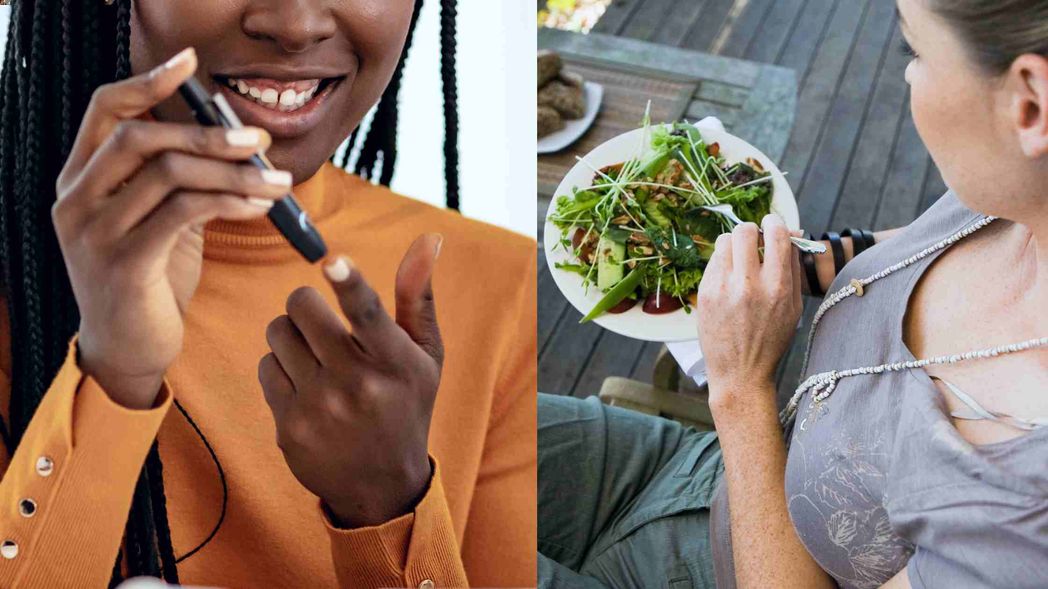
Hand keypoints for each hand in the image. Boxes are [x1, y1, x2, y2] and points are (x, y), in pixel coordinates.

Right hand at [53, 47, 290, 408]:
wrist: (130, 350)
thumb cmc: (151, 280)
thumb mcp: (160, 220)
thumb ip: (178, 180)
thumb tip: (237, 139)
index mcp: (79, 179)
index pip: (106, 110)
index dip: (149, 81)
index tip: (192, 63)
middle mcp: (75, 200)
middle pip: (141, 137)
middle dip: (209, 133)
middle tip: (261, 141)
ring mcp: (93, 232)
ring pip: (168, 173)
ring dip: (233, 172)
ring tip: (279, 180)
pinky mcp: (123, 263)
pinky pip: (184, 212)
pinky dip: (230, 201)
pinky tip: (261, 205)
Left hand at [259, 234, 444, 527]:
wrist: (383, 484)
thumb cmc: (406, 403)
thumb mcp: (425, 355)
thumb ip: (418, 296)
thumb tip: (429, 238)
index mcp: (395, 362)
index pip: (368, 314)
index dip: (348, 283)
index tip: (332, 263)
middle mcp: (357, 384)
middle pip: (302, 307)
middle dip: (307, 302)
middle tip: (321, 319)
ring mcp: (319, 407)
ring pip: (278, 332)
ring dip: (292, 334)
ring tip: (315, 355)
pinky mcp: (289, 425)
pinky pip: (266, 367)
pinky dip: (282, 367)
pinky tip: (305, 386)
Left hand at [695, 215, 801, 410]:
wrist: (740, 373)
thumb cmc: (771, 340)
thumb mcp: (794, 307)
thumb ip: (793, 267)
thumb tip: (793, 233)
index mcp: (778, 287)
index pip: (776, 234)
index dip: (775, 222)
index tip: (773, 224)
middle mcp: (749, 285)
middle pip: (744, 230)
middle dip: (751, 231)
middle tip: (754, 242)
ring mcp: (723, 288)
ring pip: (724, 241)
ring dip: (734, 244)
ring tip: (740, 261)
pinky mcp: (705, 293)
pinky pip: (713, 261)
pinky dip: (722, 263)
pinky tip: (728, 279)